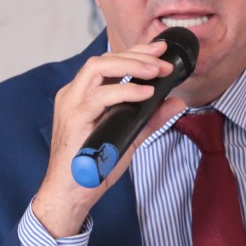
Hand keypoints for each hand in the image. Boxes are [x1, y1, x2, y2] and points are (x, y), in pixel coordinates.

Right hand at [33, 40, 185, 236]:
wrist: (70, 195)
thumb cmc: (93, 169)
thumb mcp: (129, 138)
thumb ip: (150, 118)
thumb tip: (175, 101)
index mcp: (83, 96)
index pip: (108, 63)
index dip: (134, 52)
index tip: (159, 50)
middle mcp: (73, 95)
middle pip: (103, 60)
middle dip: (136, 54)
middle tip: (163, 59)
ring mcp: (71, 105)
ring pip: (98, 69)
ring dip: (131, 66)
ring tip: (157, 71)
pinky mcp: (74, 120)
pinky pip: (100, 97)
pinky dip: (125, 91)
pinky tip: (145, 92)